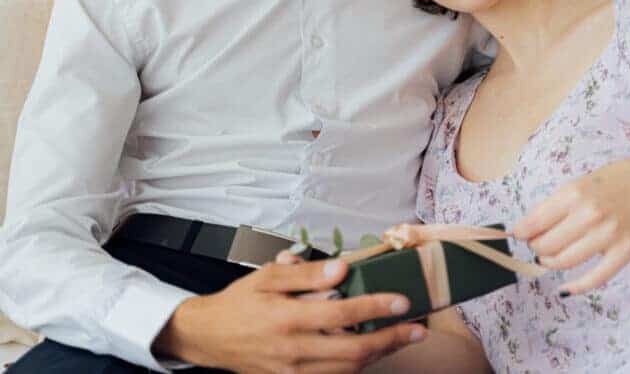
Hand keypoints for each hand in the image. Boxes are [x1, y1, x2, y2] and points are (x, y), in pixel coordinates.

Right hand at [154, 257, 425, 373]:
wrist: (209, 337)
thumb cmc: (239, 303)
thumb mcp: (267, 277)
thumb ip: (304, 274)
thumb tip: (341, 270)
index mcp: (287, 319)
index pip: (343, 315)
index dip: (377, 308)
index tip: (403, 301)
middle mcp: (294, 350)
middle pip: (353, 351)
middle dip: (391, 340)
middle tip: (418, 329)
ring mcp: (293, 372)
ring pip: (347, 370)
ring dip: (379, 356)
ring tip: (401, 339)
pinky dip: (355, 368)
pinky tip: (370, 353)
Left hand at [513, 157, 629, 295]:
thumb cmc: (608, 185)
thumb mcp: (574, 186)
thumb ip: (550, 208)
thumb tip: (524, 231)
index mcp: (573, 195)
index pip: (534, 223)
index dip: (521, 232)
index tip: (519, 234)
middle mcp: (590, 215)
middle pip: (546, 245)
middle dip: (535, 247)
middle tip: (538, 244)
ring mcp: (609, 235)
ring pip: (564, 262)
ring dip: (549, 262)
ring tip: (550, 256)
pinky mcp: (624, 252)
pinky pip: (595, 278)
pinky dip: (575, 287)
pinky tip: (565, 288)